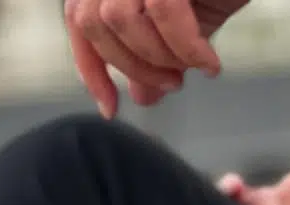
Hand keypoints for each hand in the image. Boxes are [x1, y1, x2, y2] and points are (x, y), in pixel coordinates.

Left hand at [64, 0, 248, 118]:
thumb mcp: (182, 29)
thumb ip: (156, 56)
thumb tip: (142, 98)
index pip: (79, 19)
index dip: (90, 67)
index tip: (110, 109)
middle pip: (93, 21)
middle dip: (131, 66)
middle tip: (172, 84)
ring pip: (119, 17)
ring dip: (157, 58)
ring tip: (191, 69)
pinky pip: (161, 9)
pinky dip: (185, 47)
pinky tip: (210, 65)